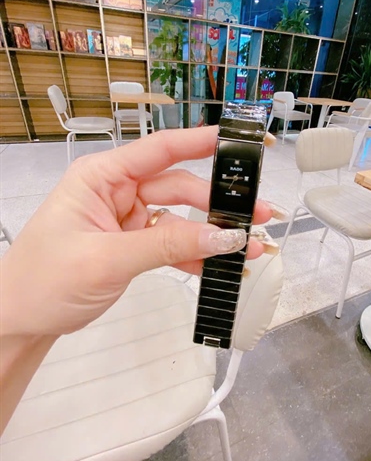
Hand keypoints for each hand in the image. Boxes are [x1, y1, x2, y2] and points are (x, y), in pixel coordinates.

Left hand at [0, 127, 272, 336]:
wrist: (20, 319)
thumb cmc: (45, 280)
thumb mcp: (107, 259)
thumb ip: (168, 246)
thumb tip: (225, 236)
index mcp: (102, 176)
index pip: (159, 150)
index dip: (202, 141)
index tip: (240, 140)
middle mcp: (117, 191)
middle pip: (178, 187)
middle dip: (217, 203)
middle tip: (258, 217)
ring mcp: (127, 219)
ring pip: (180, 217)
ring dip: (213, 233)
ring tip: (250, 246)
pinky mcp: (133, 245)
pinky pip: (171, 244)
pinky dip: (195, 255)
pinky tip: (221, 266)